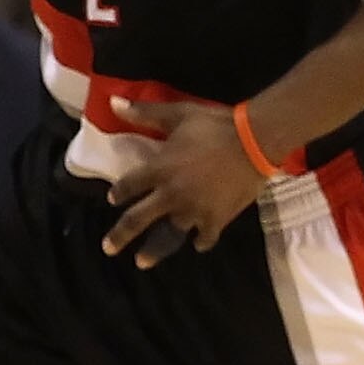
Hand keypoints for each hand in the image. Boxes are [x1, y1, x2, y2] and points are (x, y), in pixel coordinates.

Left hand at [103, 98, 267, 267]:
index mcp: (159, 169)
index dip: (119, 193)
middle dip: (121, 236)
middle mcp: (171, 194)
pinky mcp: (217, 219)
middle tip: (108, 249)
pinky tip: (197, 244)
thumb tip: (113, 101)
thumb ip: (145, 112)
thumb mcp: (177, 114)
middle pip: (138, 219)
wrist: (255, 141)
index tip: (114, 200)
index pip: (129, 186)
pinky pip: (205, 236)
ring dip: (155, 250)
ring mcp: (194, 210)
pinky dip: (201, 242)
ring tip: (142, 262)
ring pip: (169, 236)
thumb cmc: (215, 126)